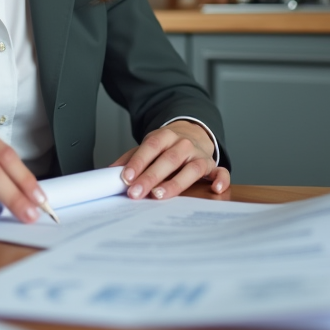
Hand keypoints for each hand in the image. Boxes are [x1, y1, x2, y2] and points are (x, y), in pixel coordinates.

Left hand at [110, 121, 229, 200]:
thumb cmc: (166, 147)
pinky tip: (216, 190)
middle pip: (168, 160)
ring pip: (191, 168)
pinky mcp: (213, 166)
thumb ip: (130, 159)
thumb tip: (108, 172)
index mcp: (165, 136)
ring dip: (175, 183)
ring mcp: (199, 155)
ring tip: (160, 195)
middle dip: (150, 177)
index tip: (126, 178)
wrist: (193, 134)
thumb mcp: (147, 147)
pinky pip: (221, 171)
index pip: (151, 147)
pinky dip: (221, 179)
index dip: (138, 162)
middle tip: (136, 193)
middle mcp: (183, 144)